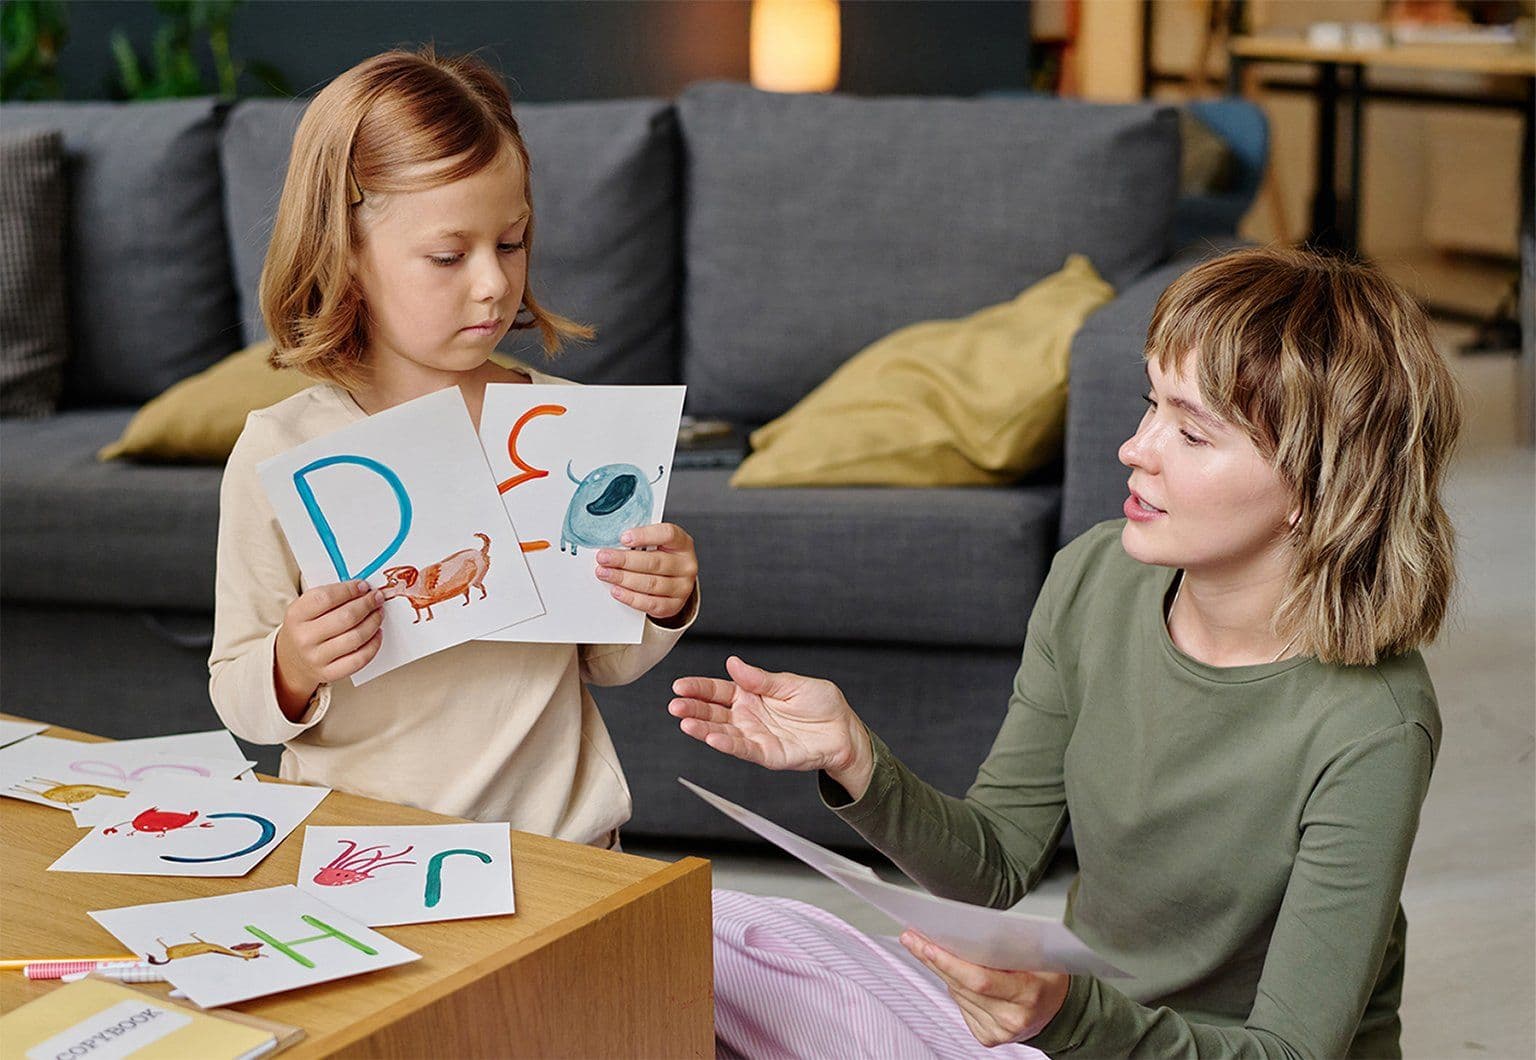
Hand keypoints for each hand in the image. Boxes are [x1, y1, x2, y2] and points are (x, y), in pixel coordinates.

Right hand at [274, 580, 383, 718]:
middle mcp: (304, 638)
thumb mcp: (305, 607)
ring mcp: (316, 658)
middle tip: (377, 598)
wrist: (291, 659)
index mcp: (296, 615)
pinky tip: (376, 634)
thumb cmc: (305, 628)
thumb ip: (330, 596)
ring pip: (356, 637)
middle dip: (367, 604)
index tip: (364, 586)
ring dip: (374, 622)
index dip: (350, 590)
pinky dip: (373, 644)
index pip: (327, 597)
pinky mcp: (329, 673)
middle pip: (346, 617)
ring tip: (378, 613)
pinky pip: (359, 659)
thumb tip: (363, 588)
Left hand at [595, 523, 697, 621]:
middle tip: (603, 558)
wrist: (674, 581)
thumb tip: (612, 541)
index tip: (623, 538)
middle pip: (654, 562)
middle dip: (624, 560)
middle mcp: (686, 565)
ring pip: (651, 584)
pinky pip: (650, 603)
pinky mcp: (674, 605)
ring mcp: (682, 587)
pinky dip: (631, 597)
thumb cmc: (661, 557)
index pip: (668, 534)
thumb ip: (640, 540)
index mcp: (683, 543)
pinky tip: (616, 590)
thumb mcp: (657, 543)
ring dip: (623, 579)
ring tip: (605, 573)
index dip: (645, 535)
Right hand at [669, 656, 875, 796]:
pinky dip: (727, 744)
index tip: (680, 686)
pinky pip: (744, 749)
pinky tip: (712, 738)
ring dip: (702, 728)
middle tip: (674, 705)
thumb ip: (761, 679)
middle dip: (692, 709)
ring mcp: (755, 736)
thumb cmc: (821, 704)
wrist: (844, 730)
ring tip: (685, 723)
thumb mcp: (791, 683)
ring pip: (723, 732)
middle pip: (714, 712)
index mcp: (751, 695)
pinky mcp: (767, 754)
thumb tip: (734, 663)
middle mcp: (748, 716)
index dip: (699, 688)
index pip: (718, 691)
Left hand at [899, 930, 1069, 1046]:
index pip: (980, 980)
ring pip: (957, 995)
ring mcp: (998, 1031)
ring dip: (939, 970)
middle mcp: (1011, 1018)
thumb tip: (978, 926)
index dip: (951, 963)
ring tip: (921, 946)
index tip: (928, 944)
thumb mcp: (1042, 955)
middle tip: (911, 937)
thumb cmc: (1048, 977)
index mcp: (1028, 994)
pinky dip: (953, 986)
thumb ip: (1014, 944)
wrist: (1057, 1011)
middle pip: (962, 986)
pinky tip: (946, 970)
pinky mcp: (987, 1037)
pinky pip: (961, 1006)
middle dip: (933, 959)